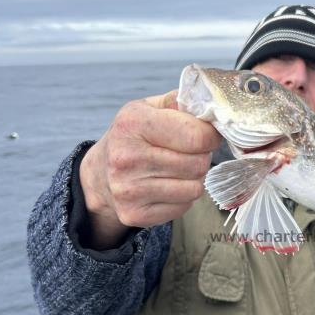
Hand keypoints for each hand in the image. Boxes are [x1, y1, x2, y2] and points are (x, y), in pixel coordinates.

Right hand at [79, 90, 220, 248]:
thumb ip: (181, 101)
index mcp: (133, 123)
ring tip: (178, 169)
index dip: (211, 136)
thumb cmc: (134, 136)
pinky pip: (184, 207)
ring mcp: (129, 189)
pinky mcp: (134, 213)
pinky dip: (183, 198)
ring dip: (193, 179)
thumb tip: (214, 106)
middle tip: (189, 153)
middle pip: (198, 163)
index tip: (207, 135)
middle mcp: (127, 157)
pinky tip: (168, 186)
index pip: (196, 136)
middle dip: (201, 157)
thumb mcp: (149, 108)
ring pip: (194, 188)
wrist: (99, 174)